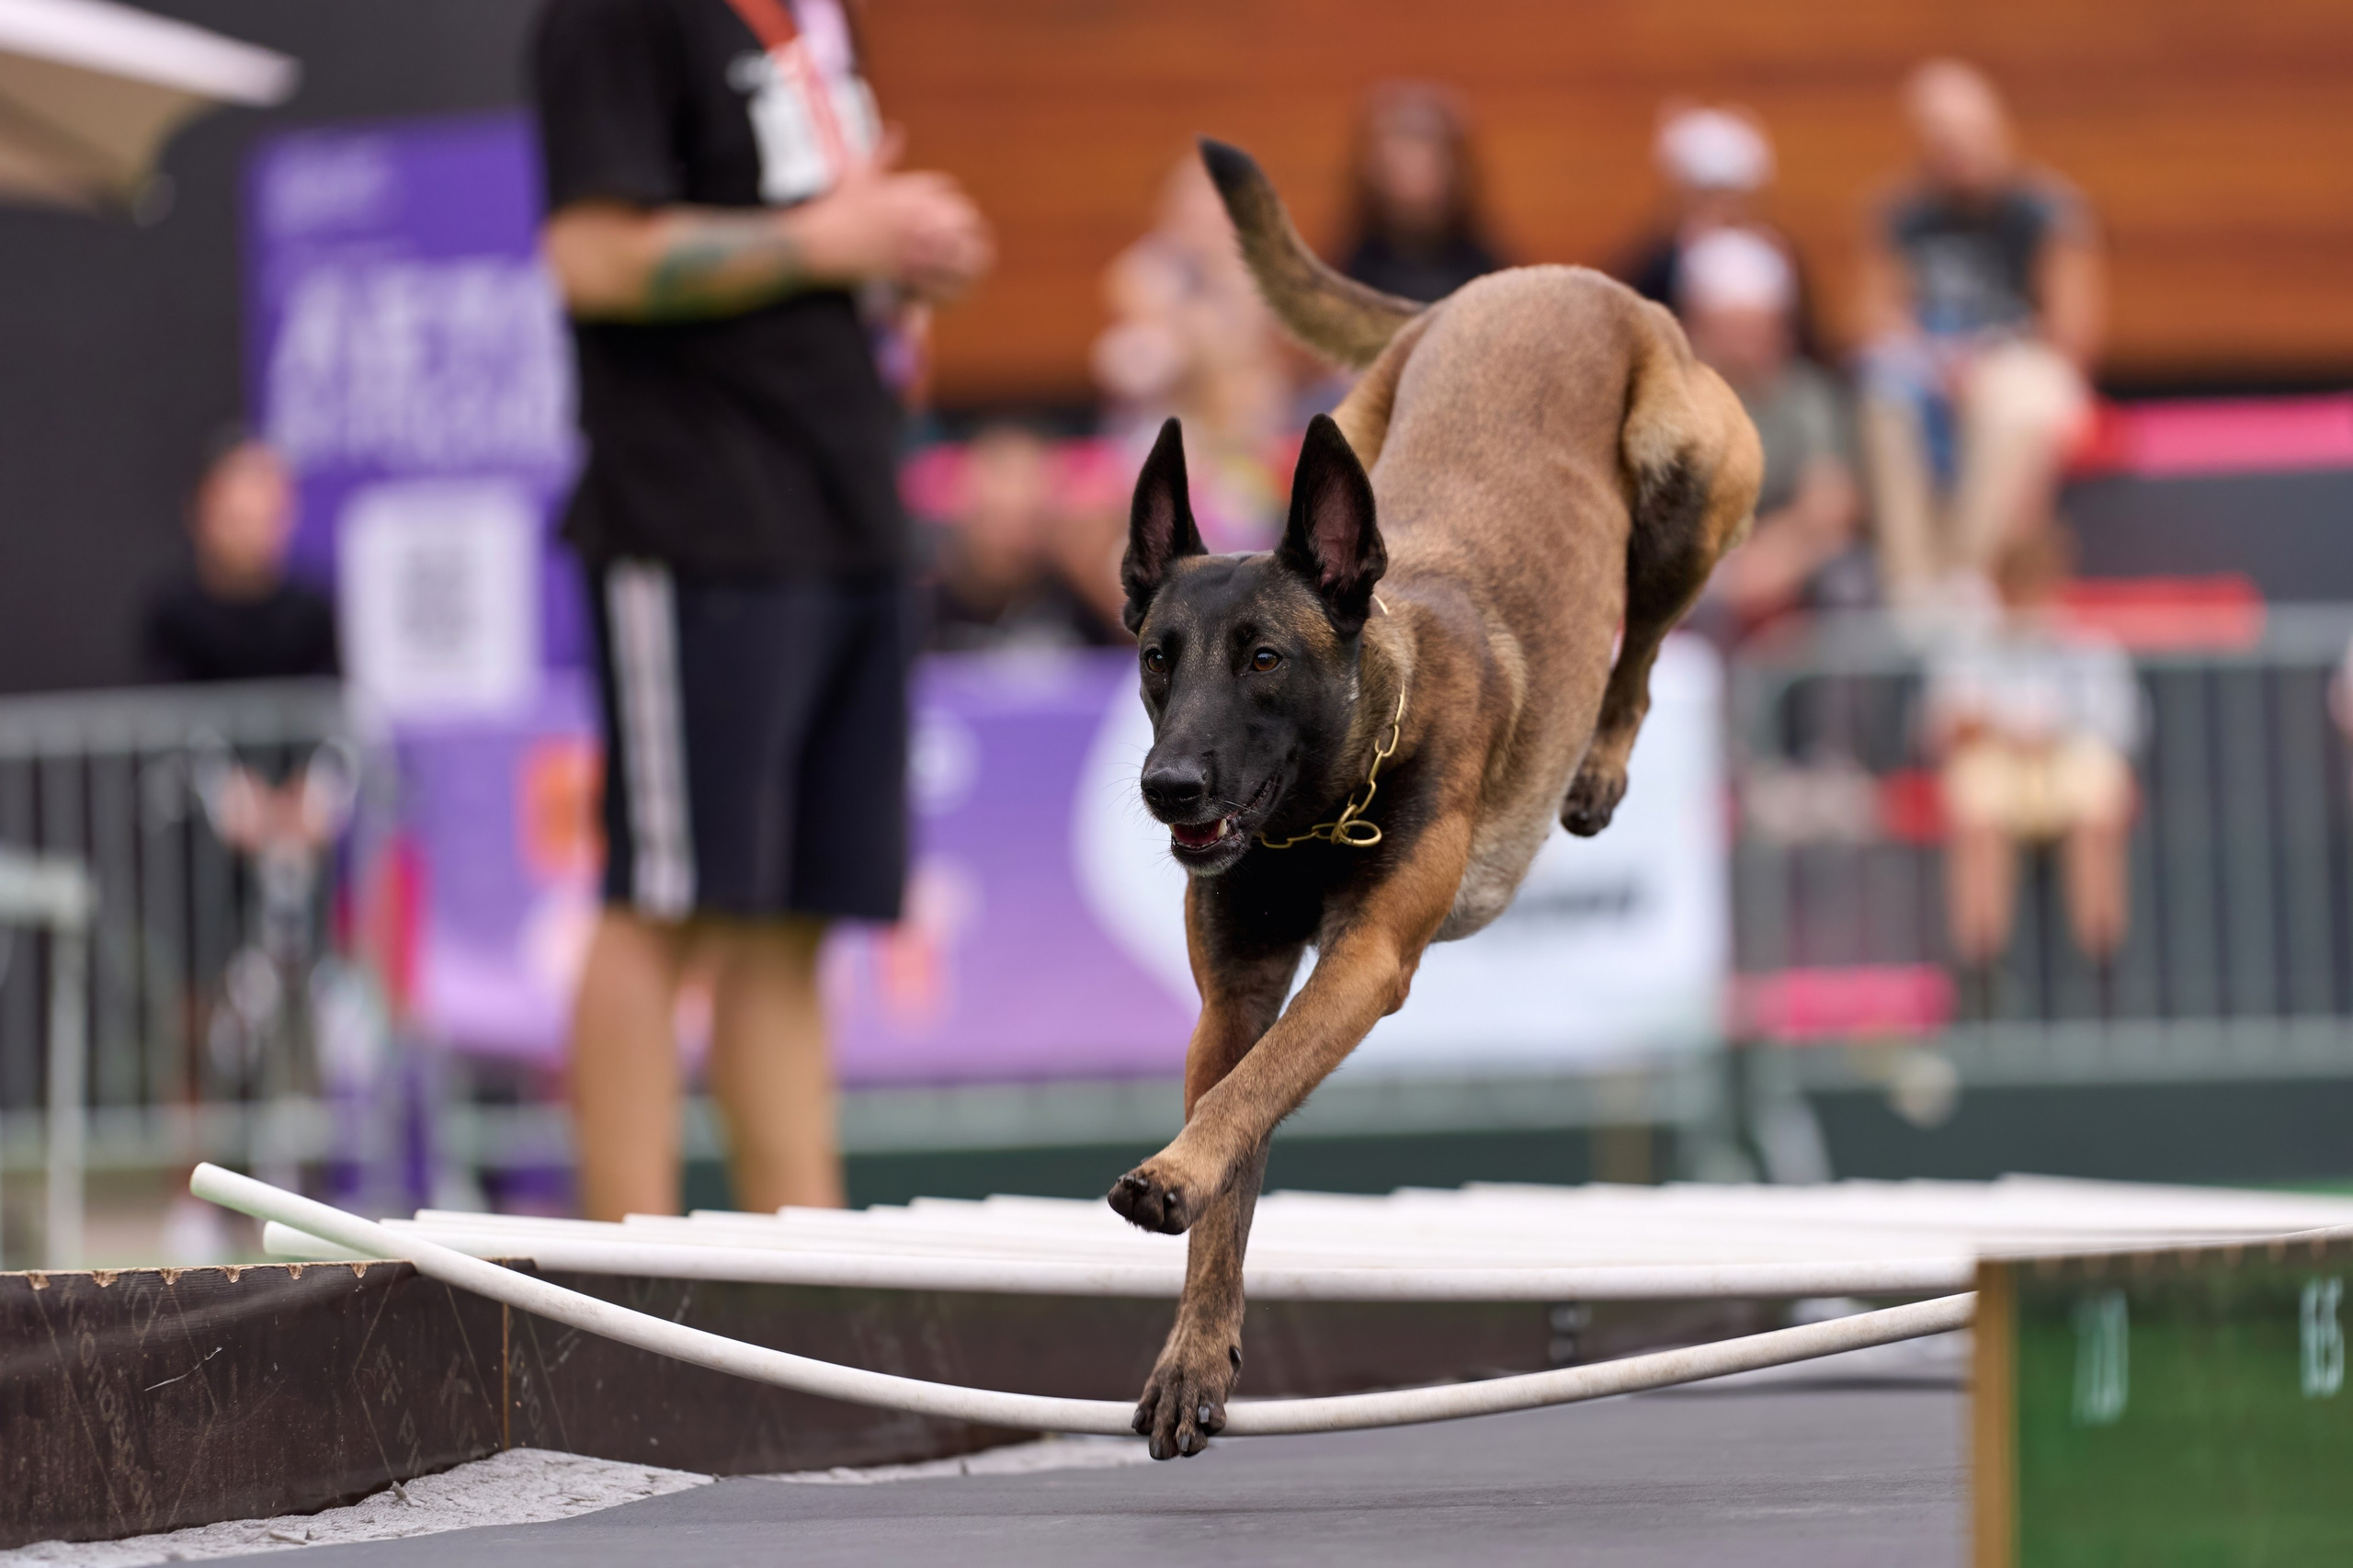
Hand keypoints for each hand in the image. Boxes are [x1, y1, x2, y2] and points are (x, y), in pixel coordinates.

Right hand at [793, 130, 992, 300]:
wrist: (815, 243)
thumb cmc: (833, 210)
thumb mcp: (858, 175)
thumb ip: (882, 153)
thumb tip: (898, 130)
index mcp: (903, 191)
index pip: (943, 188)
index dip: (954, 199)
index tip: (959, 207)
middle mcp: (910, 215)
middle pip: (956, 216)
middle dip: (969, 224)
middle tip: (977, 234)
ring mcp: (907, 242)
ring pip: (952, 248)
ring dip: (969, 254)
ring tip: (980, 261)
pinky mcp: (901, 267)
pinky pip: (935, 274)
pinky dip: (950, 279)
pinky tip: (959, 285)